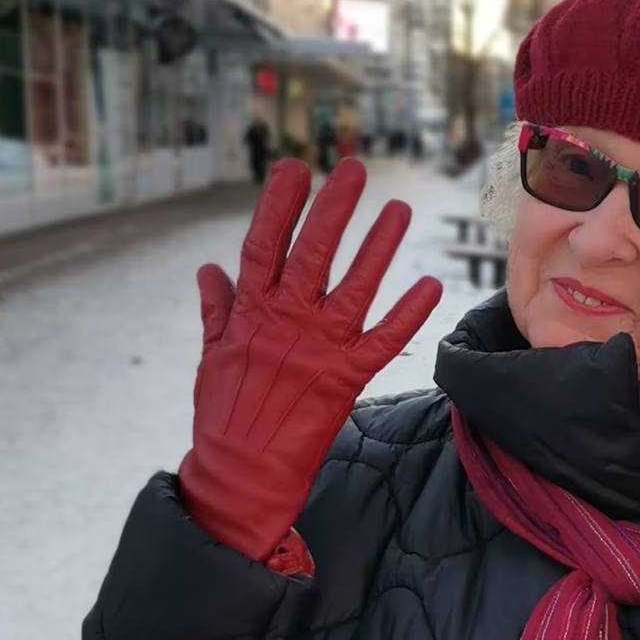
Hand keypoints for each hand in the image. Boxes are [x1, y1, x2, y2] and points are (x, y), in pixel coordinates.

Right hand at [178, 159, 441, 561]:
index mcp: (252, 311)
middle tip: (354, 169)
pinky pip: (384, 339)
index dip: (278, 205)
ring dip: (378, 246)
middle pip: (312, 253)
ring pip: (354, 286)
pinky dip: (408, 313)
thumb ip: (217, 308)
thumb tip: (209, 269)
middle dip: (333, 208)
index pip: (263, 244)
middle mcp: (286, 321)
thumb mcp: (212, 354)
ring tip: (400, 208)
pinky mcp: (347, 376)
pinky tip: (430, 284)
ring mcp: (318, 347)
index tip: (294, 169)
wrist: (241, 471)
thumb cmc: (224, 411)